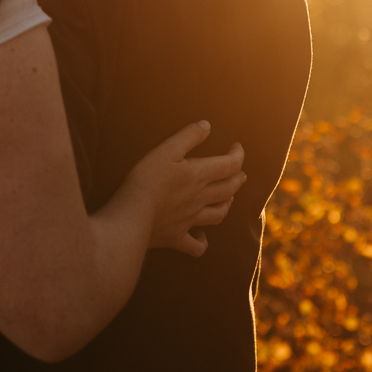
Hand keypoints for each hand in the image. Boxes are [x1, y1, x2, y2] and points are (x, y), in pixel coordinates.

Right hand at [126, 121, 245, 257]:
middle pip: (229, 189)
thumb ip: (188, 137)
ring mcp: (190, 220)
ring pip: (218, 214)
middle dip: (238, 178)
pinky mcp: (176, 237)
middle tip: (239, 171)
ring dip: (227, 204)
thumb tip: (207, 126)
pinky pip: (196, 246)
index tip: (236, 146)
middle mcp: (200, 199)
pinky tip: (201, 237)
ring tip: (229, 198)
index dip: (237, 154)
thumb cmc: (146, 179)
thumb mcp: (165, 150)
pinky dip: (202, 242)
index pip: (230, 164)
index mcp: (199, 175)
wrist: (132, 216)